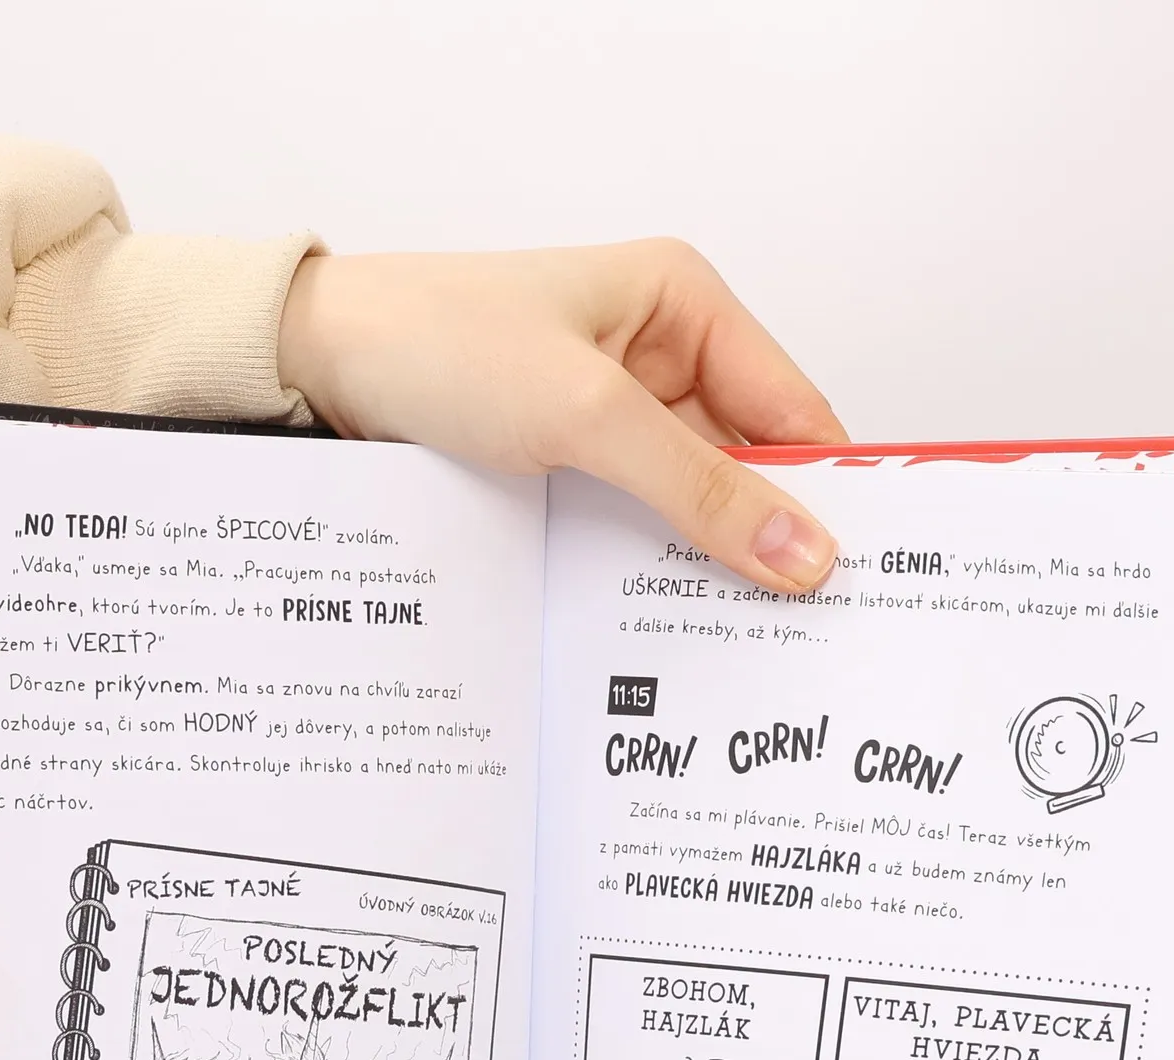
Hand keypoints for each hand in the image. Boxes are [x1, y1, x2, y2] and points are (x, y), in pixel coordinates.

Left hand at [278, 244, 848, 593]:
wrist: (317, 366)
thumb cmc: (437, 343)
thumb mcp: (584, 415)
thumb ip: (698, 487)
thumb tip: (801, 551)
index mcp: (684, 305)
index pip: (794, 410)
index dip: (830, 492)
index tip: (856, 579)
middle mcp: (659, 355)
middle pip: (749, 465)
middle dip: (766, 540)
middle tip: (801, 631)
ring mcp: (611, 415)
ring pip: (689, 503)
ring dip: (702, 562)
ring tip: (736, 640)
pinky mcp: (567, 463)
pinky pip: (632, 522)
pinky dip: (646, 566)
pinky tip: (658, 619)